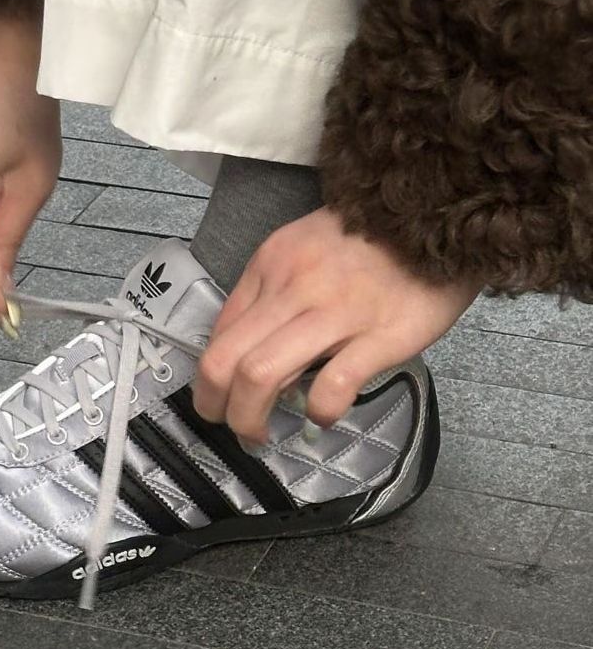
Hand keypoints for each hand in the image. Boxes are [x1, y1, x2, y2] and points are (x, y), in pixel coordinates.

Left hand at [192, 206, 482, 442]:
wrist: (441, 214)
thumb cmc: (372, 240)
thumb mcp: (304, 249)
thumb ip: (271, 293)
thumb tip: (244, 350)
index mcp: (272, 264)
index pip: (219, 333)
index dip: (208, 379)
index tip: (217, 400)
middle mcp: (295, 286)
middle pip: (227, 361)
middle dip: (216, 406)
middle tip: (230, 427)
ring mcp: (337, 312)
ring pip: (261, 375)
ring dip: (250, 418)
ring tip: (263, 435)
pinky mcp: (382, 336)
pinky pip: (333, 386)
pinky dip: (319, 411)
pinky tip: (323, 416)